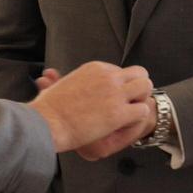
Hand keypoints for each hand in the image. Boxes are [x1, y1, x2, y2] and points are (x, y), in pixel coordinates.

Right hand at [29, 62, 153, 155]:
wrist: (47, 123)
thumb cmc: (47, 110)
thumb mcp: (54, 86)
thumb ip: (56, 80)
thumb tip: (47, 76)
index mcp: (96, 68)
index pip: (122, 71)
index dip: (122, 86)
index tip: (114, 98)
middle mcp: (108, 77)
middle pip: (140, 73)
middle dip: (139, 88)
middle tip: (131, 102)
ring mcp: (115, 94)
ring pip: (146, 87)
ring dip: (142, 99)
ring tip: (131, 113)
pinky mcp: (118, 113)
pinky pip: (143, 110)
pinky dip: (139, 118)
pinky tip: (126, 124)